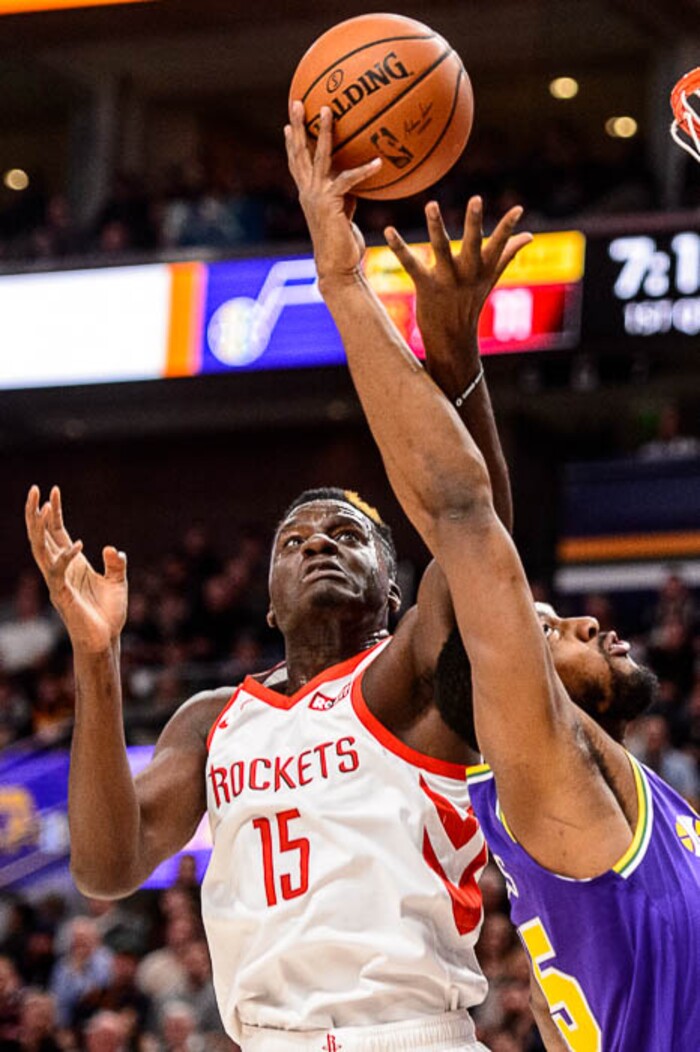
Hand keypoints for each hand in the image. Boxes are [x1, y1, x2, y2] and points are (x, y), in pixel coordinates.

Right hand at [25, 485, 127, 652]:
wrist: (106, 639)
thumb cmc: (109, 614)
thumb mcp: (118, 582)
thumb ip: (116, 564)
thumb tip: (113, 549)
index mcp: (71, 563)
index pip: (56, 532)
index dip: (53, 512)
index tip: (54, 489)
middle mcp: (59, 569)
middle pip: (40, 536)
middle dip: (35, 513)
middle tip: (35, 489)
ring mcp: (57, 582)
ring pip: (40, 550)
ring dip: (39, 529)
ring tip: (42, 507)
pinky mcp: (61, 595)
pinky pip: (57, 572)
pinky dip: (66, 557)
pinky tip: (79, 544)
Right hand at [284, 100, 381, 285]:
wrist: (338, 268)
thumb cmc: (343, 246)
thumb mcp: (344, 213)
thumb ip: (346, 194)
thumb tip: (357, 177)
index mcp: (307, 194)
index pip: (296, 163)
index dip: (291, 143)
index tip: (288, 123)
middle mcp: (308, 192)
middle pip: (299, 153)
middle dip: (297, 126)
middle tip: (298, 101)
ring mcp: (317, 197)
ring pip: (319, 157)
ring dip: (323, 132)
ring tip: (328, 110)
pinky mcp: (331, 204)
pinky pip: (348, 180)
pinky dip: (364, 171)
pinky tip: (378, 162)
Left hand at [384, 197, 531, 373]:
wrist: (452, 339)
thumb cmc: (471, 303)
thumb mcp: (491, 278)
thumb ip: (508, 253)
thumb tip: (529, 235)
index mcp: (484, 268)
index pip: (500, 244)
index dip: (509, 227)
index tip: (519, 208)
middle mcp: (467, 272)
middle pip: (473, 243)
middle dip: (474, 222)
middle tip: (476, 199)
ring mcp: (447, 279)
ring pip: (441, 248)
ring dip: (436, 226)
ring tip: (432, 204)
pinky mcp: (426, 286)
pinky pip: (411, 263)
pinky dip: (399, 247)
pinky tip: (388, 230)